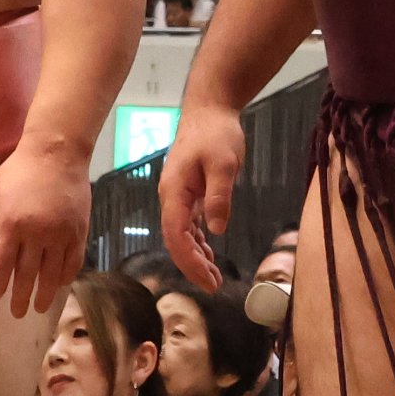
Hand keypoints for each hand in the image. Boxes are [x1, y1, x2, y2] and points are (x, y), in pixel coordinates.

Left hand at [0, 141, 86, 320]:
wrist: (56, 153)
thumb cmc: (18, 173)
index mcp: (12, 225)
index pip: (3, 264)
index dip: (0, 284)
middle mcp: (37, 233)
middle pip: (27, 274)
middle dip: (21, 296)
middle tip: (18, 314)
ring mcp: (61, 233)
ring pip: (52, 273)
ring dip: (46, 293)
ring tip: (39, 307)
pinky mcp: (79, 231)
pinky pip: (73, 261)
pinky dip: (67, 276)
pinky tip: (61, 285)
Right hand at [155, 104, 247, 287]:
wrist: (209, 110)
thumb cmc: (215, 132)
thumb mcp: (223, 163)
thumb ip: (219, 196)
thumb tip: (216, 230)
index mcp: (174, 192)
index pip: (176, 236)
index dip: (189, 262)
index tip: (207, 280)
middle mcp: (171, 197)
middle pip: (177, 240)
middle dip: (193, 266)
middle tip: (214, 286)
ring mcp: (179, 195)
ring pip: (183, 234)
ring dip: (197, 256)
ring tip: (214, 277)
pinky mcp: (189, 192)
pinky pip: (190, 223)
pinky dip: (199, 241)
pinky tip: (209, 253)